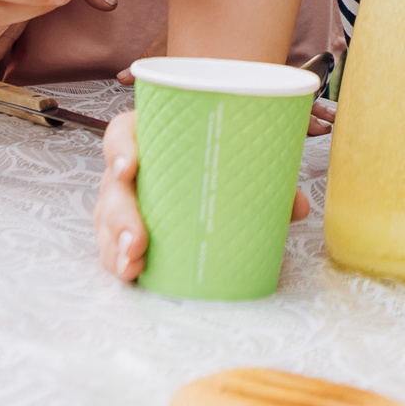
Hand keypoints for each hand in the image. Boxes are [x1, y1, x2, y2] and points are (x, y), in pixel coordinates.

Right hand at [93, 109, 313, 282]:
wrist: (217, 154)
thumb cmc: (222, 150)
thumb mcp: (242, 155)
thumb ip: (270, 175)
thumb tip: (297, 208)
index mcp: (153, 134)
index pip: (124, 132)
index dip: (120, 148)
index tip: (130, 166)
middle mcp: (133, 165)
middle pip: (113, 186)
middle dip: (119, 215)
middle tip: (137, 241)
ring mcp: (127, 197)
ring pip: (107, 218)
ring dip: (114, 245)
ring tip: (132, 265)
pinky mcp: (130, 225)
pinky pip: (114, 241)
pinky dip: (119, 258)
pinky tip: (130, 273)